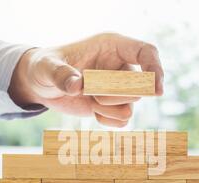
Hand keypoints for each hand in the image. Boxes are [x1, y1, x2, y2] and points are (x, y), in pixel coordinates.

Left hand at [8, 33, 163, 126]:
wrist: (41, 84)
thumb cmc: (44, 67)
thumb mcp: (47, 67)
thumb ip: (61, 74)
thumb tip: (77, 86)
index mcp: (112, 46)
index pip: (146, 52)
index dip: (155, 69)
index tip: (157, 91)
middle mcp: (120, 66)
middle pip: (139, 86)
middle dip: (115, 95)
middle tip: (90, 92)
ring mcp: (118, 87)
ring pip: (130, 106)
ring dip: (107, 108)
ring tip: (88, 98)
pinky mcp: (113, 105)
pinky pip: (123, 120)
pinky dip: (107, 120)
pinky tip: (91, 110)